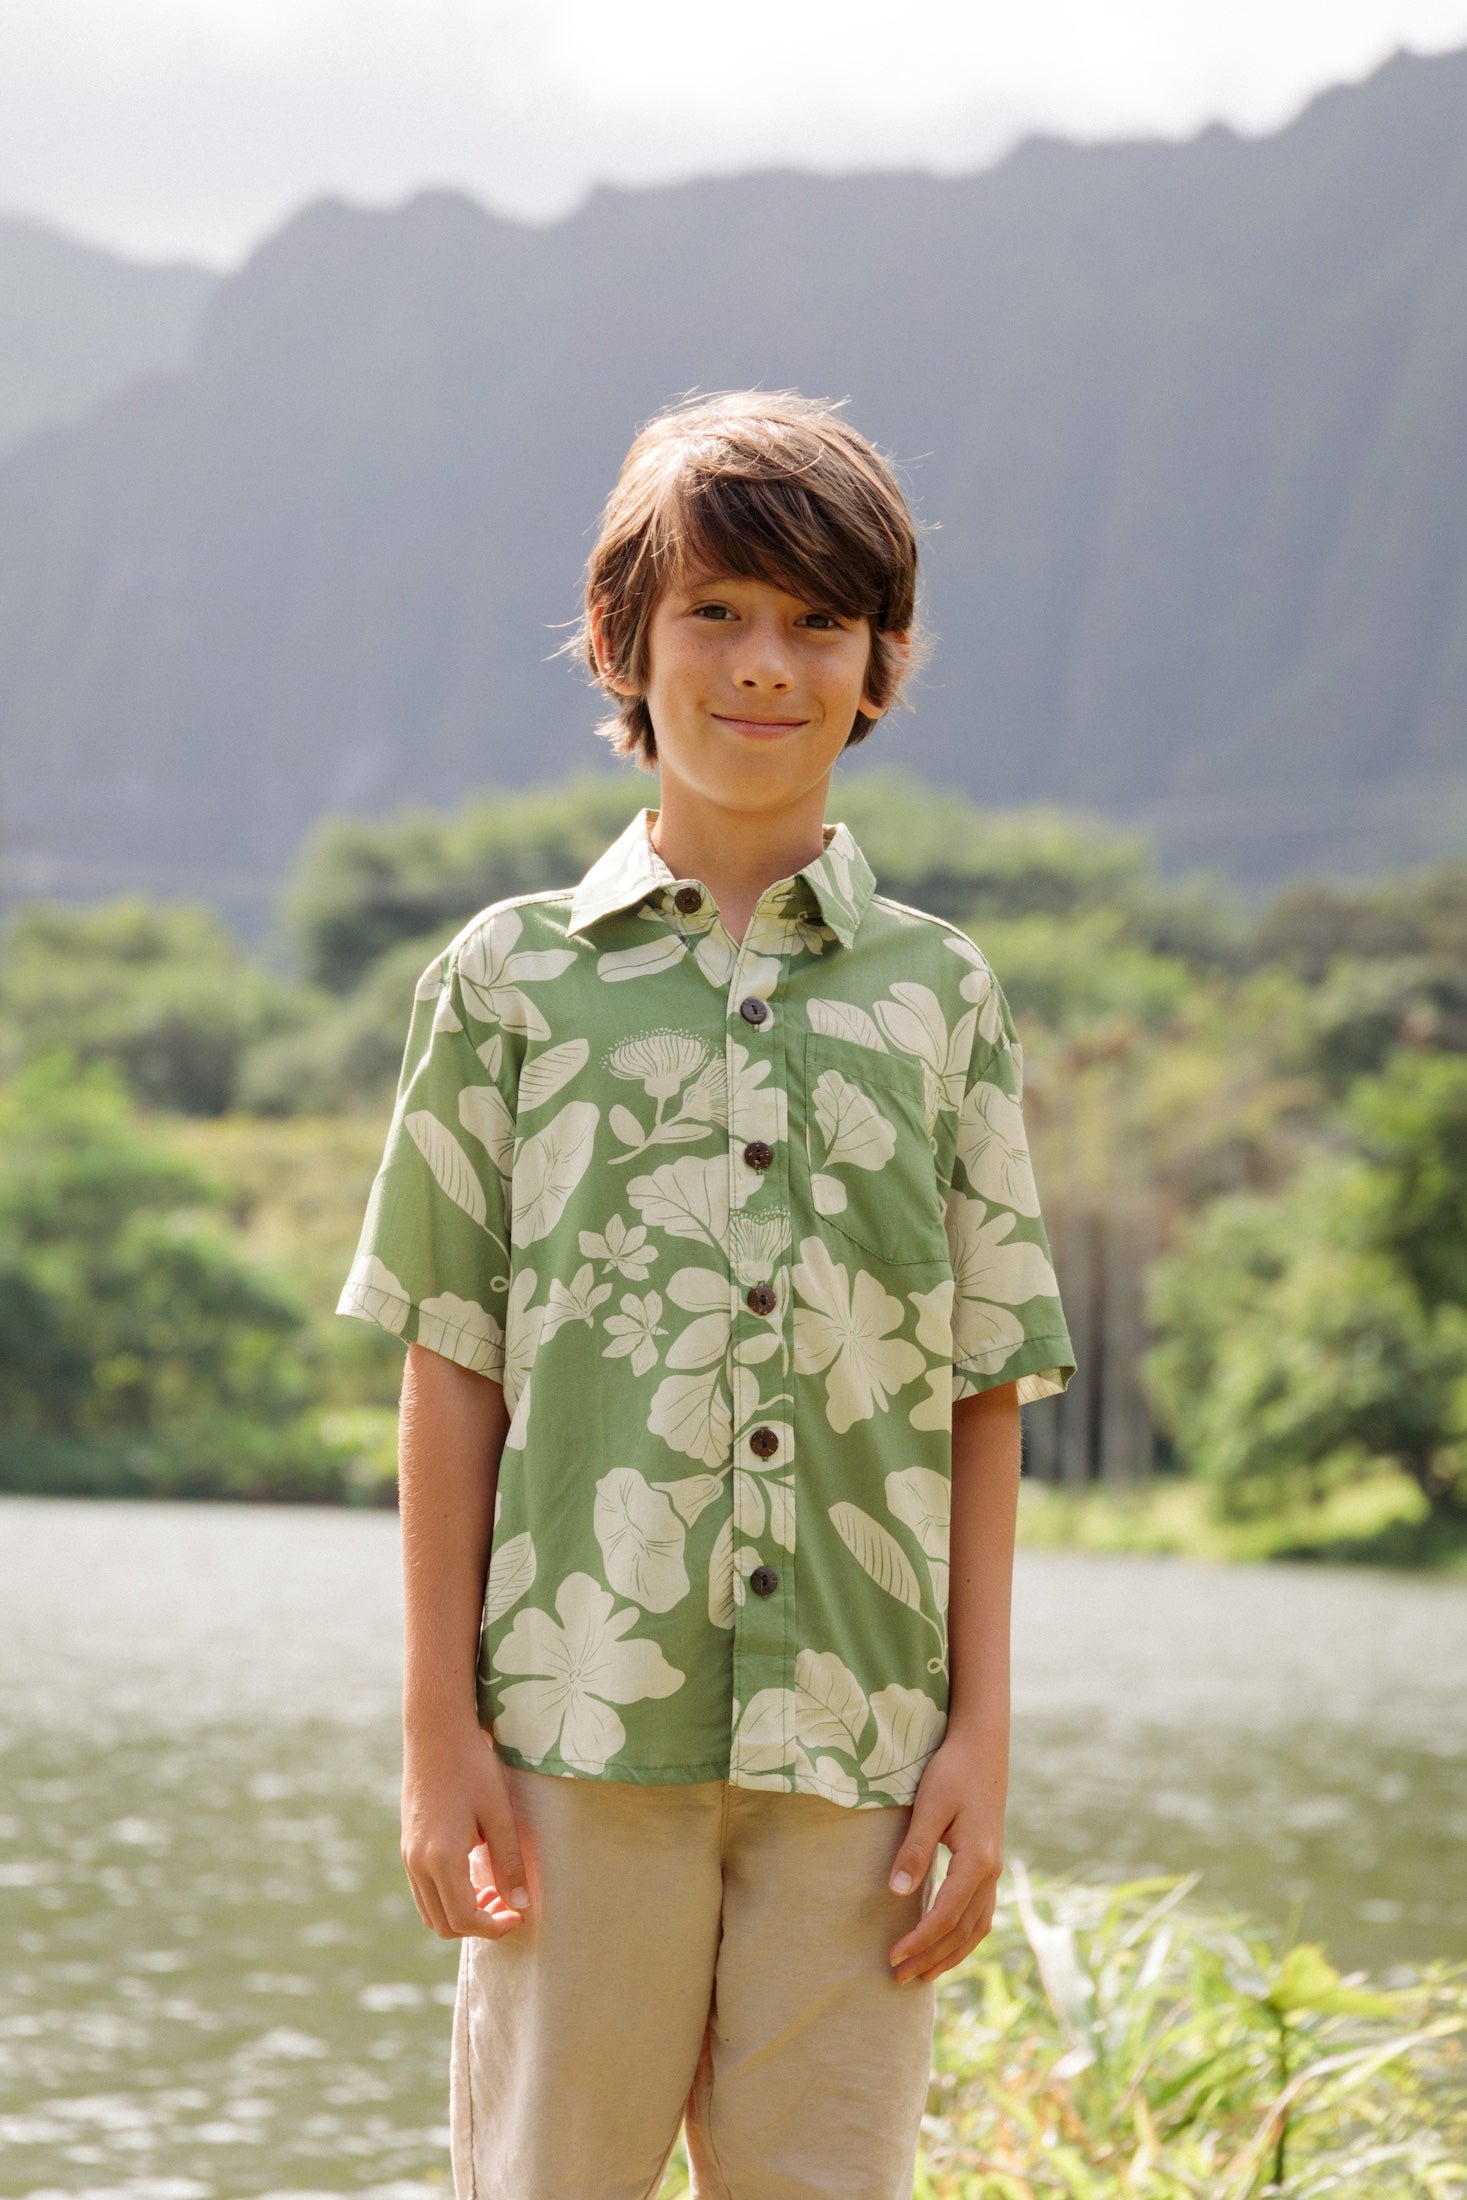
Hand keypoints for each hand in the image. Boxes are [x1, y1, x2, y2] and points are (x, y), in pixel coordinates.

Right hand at [401, 1721, 529, 1940]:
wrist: (435, 1732)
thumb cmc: (472, 1767)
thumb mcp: (499, 1813)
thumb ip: (508, 1862)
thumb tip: (520, 1906)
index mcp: (441, 1857)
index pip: (465, 1918)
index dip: (494, 1927)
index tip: (519, 1916)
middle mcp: (418, 1862)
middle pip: (444, 1924)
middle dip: (478, 1925)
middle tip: (509, 1904)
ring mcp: (408, 1855)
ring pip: (430, 1911)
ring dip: (462, 1913)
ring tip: (494, 1890)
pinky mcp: (407, 1845)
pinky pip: (424, 1890)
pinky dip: (448, 1897)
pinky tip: (474, 1873)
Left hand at [886, 1734, 1004, 1984]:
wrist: (982, 1748)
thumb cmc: (952, 1772)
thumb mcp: (929, 1806)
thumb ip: (915, 1849)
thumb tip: (897, 1892)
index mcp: (977, 1860)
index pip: (947, 1915)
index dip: (920, 1940)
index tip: (893, 1956)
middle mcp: (990, 1872)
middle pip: (962, 1930)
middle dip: (931, 1957)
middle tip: (898, 1977)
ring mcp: (993, 1871)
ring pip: (976, 1928)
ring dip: (949, 1954)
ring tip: (921, 1974)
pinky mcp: (988, 1866)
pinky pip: (979, 1915)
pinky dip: (962, 1938)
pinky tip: (945, 1945)